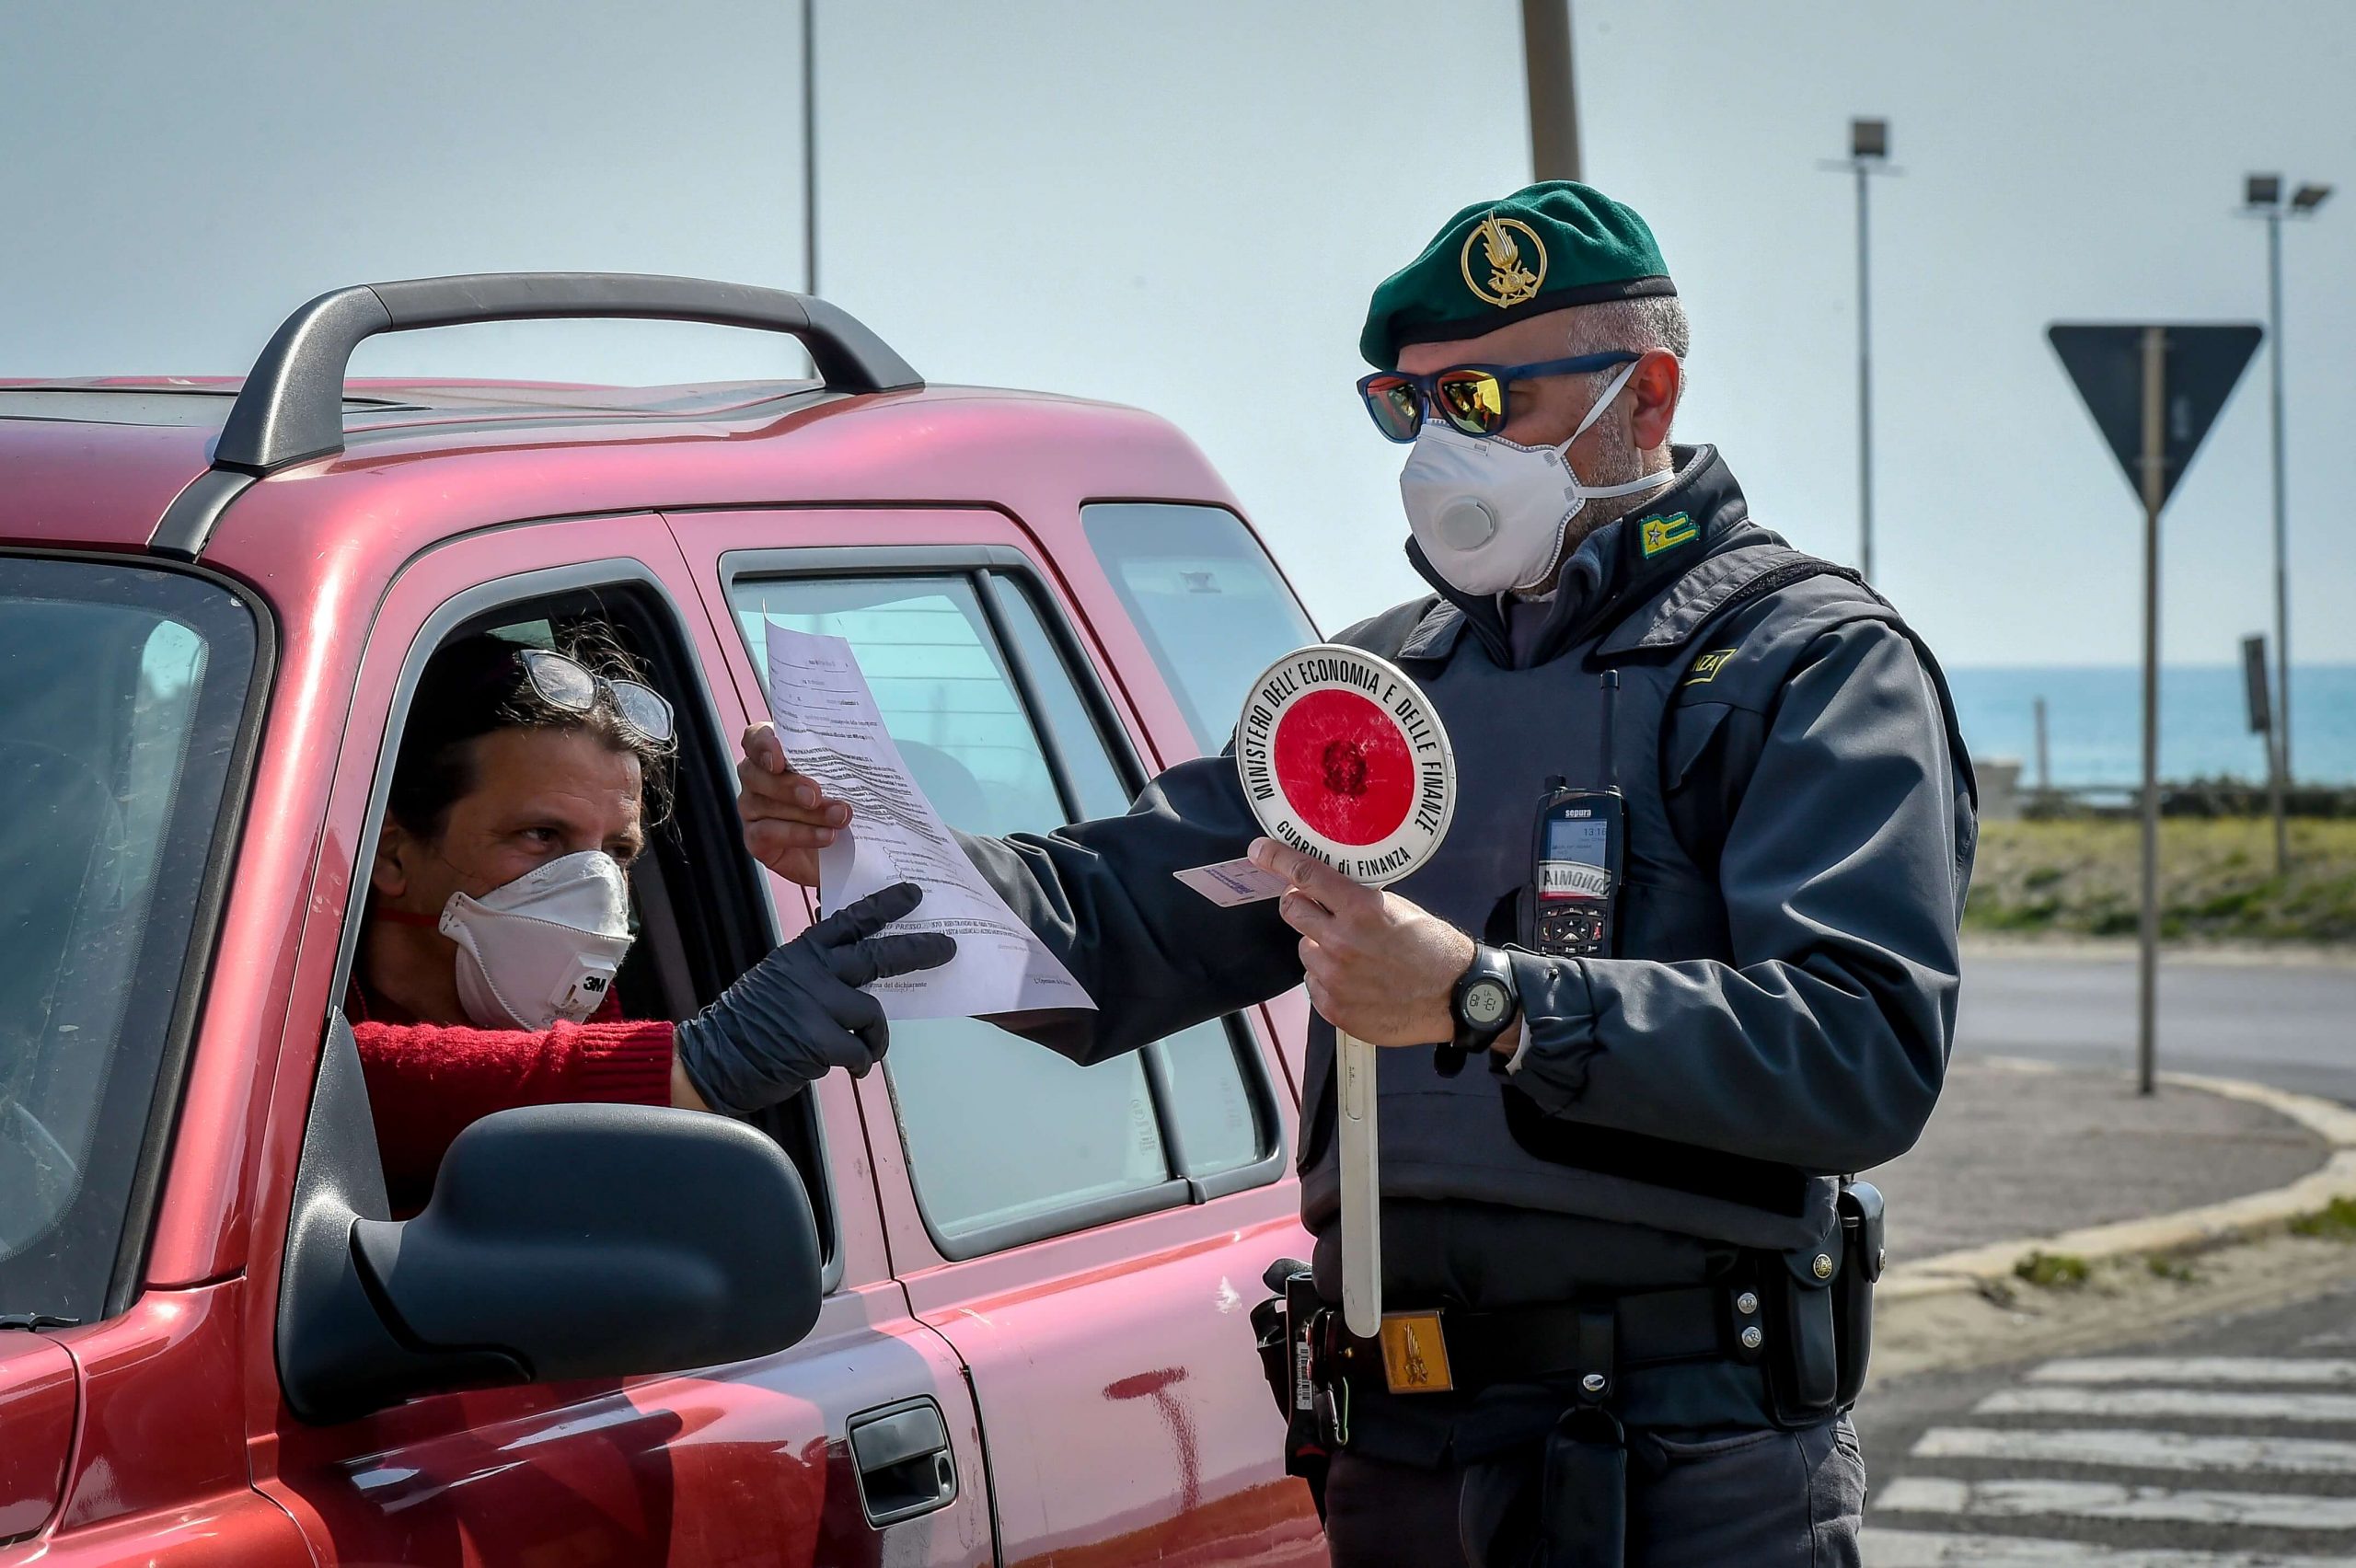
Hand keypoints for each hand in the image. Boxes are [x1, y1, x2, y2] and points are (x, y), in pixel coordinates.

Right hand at [673, 881, 956, 1114]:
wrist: (713, 1060)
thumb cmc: (751, 1023)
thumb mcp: (780, 979)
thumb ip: (817, 970)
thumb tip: (861, 970)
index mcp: (802, 952)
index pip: (850, 922)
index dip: (884, 906)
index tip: (913, 894)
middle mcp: (810, 970)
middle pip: (876, 955)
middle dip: (917, 949)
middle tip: (946, 948)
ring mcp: (814, 1003)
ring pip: (871, 1012)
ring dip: (875, 1037)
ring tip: (866, 1051)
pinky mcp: (816, 1039)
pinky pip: (859, 1049)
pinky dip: (862, 1062)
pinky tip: (854, 1070)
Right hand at [737, 721, 854, 886]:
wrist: (836, 850)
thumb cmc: (836, 802)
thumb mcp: (842, 779)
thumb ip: (840, 765)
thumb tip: (860, 759)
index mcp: (773, 753)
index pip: (755, 738)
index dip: (763, 745)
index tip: (779, 759)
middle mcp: (756, 778)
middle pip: (757, 773)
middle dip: (789, 784)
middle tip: (816, 795)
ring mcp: (750, 808)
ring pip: (767, 805)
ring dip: (807, 813)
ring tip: (838, 817)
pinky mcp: (755, 838)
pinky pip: (769, 833)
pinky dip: (801, 834)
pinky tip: (826, 836)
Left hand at [1250, 838, 1474, 1046]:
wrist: (1455, 998)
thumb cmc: (1434, 948)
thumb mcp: (1399, 909)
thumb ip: (1357, 900)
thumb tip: (1324, 891)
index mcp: (1361, 909)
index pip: (1306, 876)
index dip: (1277, 859)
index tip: (1259, 851)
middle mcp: (1341, 941)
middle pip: (1291, 910)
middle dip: (1301, 905)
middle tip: (1320, 910)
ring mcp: (1334, 978)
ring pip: (1304, 949)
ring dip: (1319, 946)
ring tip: (1354, 956)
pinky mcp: (1333, 1007)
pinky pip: (1313, 983)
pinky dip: (1328, 979)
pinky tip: (1357, 982)